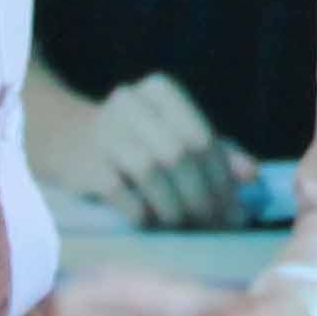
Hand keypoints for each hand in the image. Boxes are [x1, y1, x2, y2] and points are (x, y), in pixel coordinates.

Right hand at [87, 74, 259, 231]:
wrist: (66, 139)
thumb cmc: (136, 139)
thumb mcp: (176, 134)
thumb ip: (217, 151)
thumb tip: (251, 175)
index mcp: (159, 90)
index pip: (201, 136)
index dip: (222, 178)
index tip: (234, 210)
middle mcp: (129, 103)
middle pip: (179, 154)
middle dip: (201, 196)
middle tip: (213, 224)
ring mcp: (103, 131)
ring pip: (151, 171)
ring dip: (174, 206)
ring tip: (185, 225)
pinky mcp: (83, 162)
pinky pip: (121, 192)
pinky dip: (142, 212)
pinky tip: (153, 223)